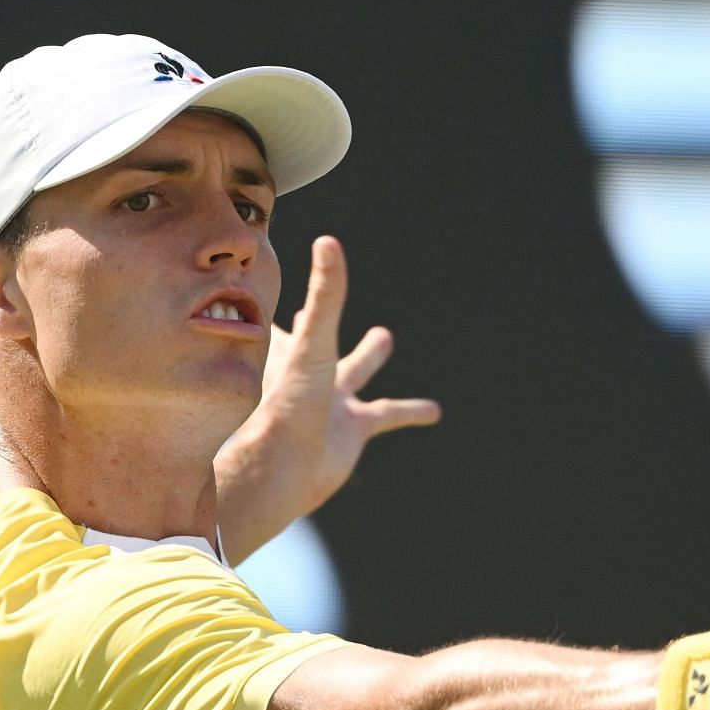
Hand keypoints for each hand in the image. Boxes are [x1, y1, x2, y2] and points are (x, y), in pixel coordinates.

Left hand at [215, 237, 439, 561]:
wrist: (285, 468)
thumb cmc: (288, 404)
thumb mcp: (312, 342)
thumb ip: (324, 295)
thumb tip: (328, 240)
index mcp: (291, 352)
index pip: (286, 320)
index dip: (284, 302)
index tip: (276, 278)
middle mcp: (309, 375)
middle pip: (319, 339)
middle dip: (321, 318)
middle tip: (309, 292)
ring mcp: (331, 402)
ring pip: (356, 372)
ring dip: (370, 356)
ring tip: (382, 338)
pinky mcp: (353, 429)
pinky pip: (388, 415)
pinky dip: (411, 411)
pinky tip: (433, 411)